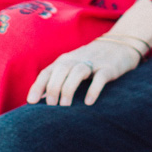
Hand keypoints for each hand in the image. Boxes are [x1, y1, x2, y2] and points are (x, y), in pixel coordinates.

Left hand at [27, 38, 141, 105]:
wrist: (120, 45)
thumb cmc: (91, 61)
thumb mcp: (72, 66)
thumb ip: (58, 80)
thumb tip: (42, 101)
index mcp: (65, 60)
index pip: (47, 72)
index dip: (38, 86)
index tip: (31, 102)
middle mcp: (76, 59)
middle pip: (60, 70)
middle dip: (53, 88)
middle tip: (52, 106)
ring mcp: (93, 63)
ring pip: (77, 72)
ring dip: (68, 88)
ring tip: (65, 106)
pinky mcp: (109, 68)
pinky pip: (100, 77)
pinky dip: (93, 89)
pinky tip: (88, 102)